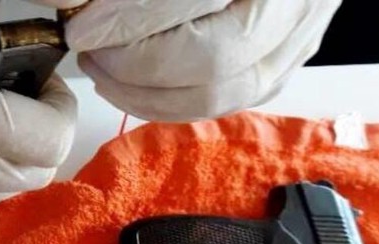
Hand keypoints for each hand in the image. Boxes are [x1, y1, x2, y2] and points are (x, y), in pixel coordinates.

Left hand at [64, 0, 342, 121]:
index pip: (197, 0)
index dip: (129, 20)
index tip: (80, 24)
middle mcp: (295, 2)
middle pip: (212, 62)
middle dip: (134, 66)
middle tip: (88, 49)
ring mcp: (298, 38)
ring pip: (221, 95)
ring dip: (148, 94)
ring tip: (103, 67)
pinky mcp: (287, 61)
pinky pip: (230, 100)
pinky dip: (174, 100)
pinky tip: (136, 83)